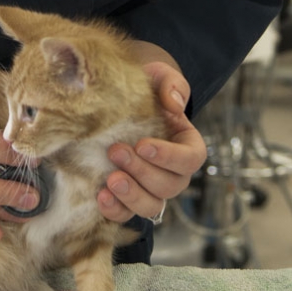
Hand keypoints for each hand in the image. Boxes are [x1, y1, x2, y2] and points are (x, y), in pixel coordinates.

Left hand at [97, 59, 206, 224]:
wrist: (121, 100)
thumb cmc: (146, 88)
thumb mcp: (160, 76)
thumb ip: (171, 84)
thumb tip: (174, 103)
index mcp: (188, 145)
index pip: (190, 159)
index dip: (169, 157)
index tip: (143, 145)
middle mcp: (174, 172)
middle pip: (169, 185)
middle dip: (142, 172)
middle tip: (116, 151)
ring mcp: (152, 189)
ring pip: (152, 206)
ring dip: (132, 197)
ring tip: (110, 181)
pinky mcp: (129, 198)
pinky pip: (127, 214)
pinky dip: (115, 210)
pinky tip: (100, 197)